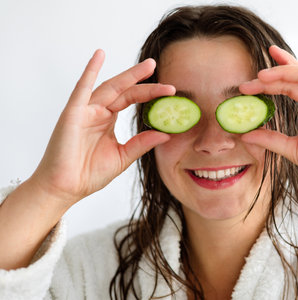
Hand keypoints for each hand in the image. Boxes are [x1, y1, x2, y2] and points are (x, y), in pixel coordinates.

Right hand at [29, 50, 173, 207]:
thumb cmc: (89, 174)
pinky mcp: (72, 113)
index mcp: (108, 121)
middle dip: (142, 80)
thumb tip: (166, 134)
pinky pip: (82, 88)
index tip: (170, 92)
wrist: (66, 188)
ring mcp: (85, 111)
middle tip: (158, 66)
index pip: (132, 101)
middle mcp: (97, 112)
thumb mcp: (123, 156)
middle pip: (124, 90)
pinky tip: (99, 55)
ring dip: (128, 75)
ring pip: (110, 87)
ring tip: (148, 66)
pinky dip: (90, 71)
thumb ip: (142, 143)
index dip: (150, 95)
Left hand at [240, 39, 297, 226]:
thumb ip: (270, 139)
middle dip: (270, 78)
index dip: (267, 83)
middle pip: (294, 79)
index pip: (286, 87)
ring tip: (264, 76)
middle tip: (249, 82)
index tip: (245, 85)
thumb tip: (244, 134)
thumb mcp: (292, 149)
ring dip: (286, 71)